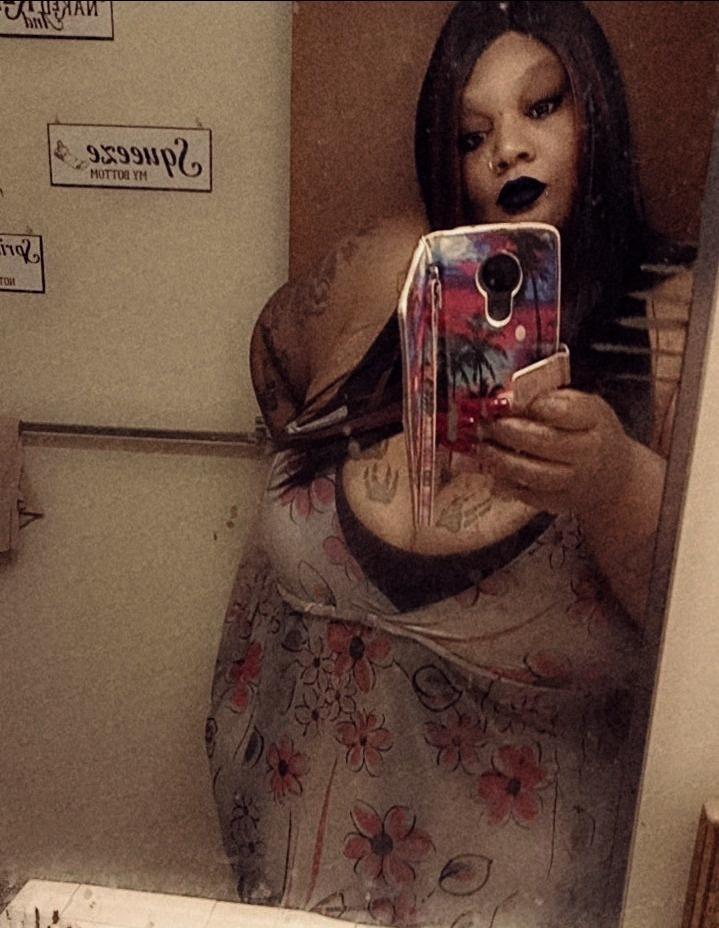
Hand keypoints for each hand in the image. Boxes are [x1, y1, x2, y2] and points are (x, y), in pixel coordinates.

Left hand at [477, 389, 633, 514]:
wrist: (612, 477)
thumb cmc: (589, 432)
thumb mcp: (581, 407)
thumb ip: (549, 398)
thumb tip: (507, 395)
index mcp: (594, 418)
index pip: (566, 411)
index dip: (533, 407)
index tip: (506, 401)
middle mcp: (589, 451)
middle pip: (546, 441)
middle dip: (509, 432)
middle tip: (485, 425)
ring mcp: (576, 480)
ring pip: (536, 473)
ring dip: (503, 461)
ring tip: (482, 449)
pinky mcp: (561, 502)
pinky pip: (530, 495)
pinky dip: (507, 483)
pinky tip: (492, 471)